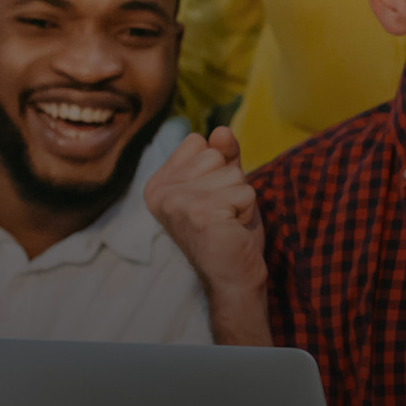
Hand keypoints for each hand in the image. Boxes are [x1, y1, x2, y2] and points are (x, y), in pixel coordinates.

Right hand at [146, 127, 265, 292]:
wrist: (233, 275)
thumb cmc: (228, 230)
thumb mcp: (224, 184)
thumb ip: (223, 155)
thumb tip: (221, 130)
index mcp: (159, 182)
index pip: (197, 141)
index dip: (216, 166)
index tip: (211, 197)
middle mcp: (161, 191)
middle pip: (215, 154)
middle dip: (231, 182)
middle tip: (222, 212)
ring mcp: (178, 201)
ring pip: (233, 173)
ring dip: (240, 198)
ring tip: (227, 221)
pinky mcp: (201, 212)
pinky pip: (244, 192)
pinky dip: (247, 211)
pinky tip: (232, 229)